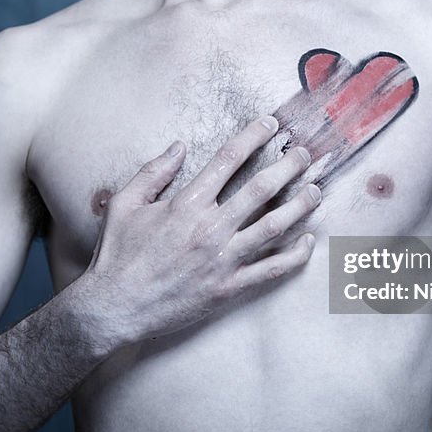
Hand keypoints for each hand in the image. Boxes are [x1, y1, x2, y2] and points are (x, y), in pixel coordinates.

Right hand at [81, 116, 320, 343]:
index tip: (271, 123)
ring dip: (301, 204)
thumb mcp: (125, 205)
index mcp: (186, 204)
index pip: (228, 159)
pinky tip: (308, 240)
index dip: (253, 136)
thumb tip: (179, 146)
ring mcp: (223, 260)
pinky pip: (272, 270)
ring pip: (275, 226)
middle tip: (305, 153)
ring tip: (317, 190)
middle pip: (262, 188)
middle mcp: (210, 228)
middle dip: (289, 166)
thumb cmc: (117, 255)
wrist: (114, 308)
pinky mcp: (229, 288)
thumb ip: (153, 172)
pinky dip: (295, 255)